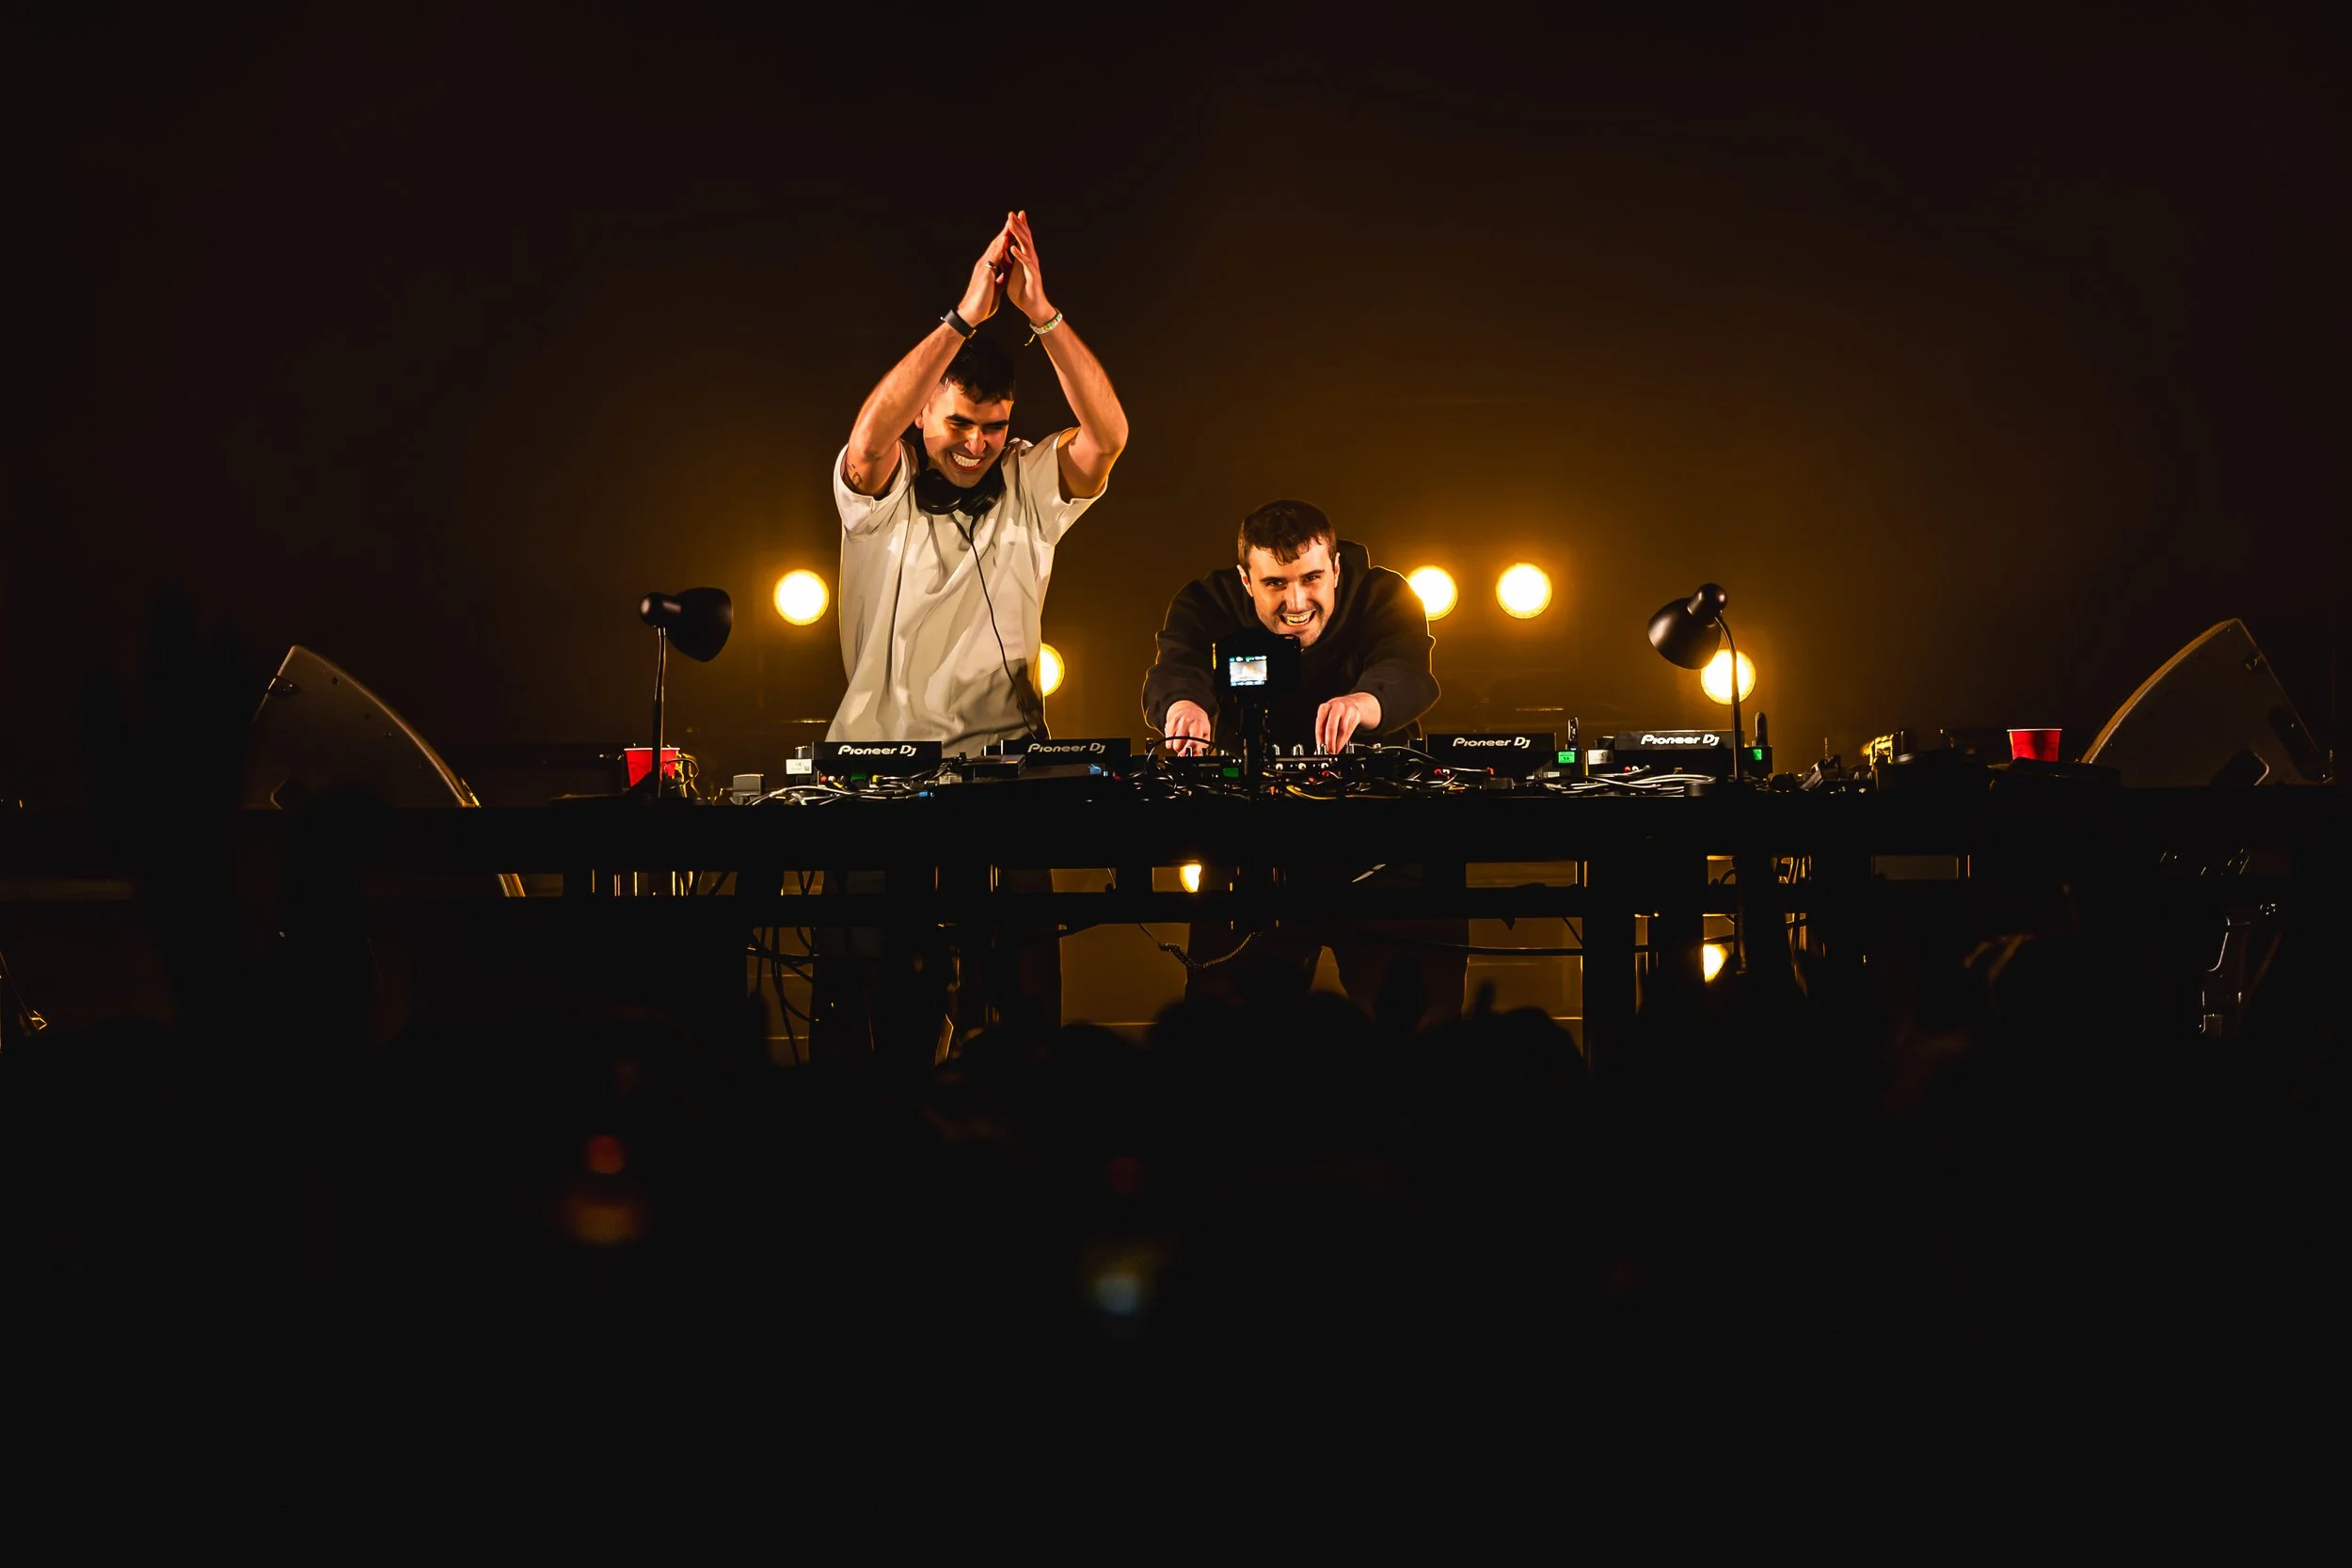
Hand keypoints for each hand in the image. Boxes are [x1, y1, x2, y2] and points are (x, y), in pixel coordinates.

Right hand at [956, 219, 1012, 325]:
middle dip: (1005, 231)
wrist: (971, 314)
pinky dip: (999, 250)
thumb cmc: (982, 303)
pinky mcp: (985, 276)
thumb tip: (1004, 275)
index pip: (998, 250)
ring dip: (1002, 235)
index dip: (1006, 239)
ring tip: (1010, 224)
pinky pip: (992, 259)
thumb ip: (999, 279)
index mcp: (988, 268)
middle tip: (1013, 218)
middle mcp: (984, 265)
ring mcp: (983, 269)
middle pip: (996, 244)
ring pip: (994, 248)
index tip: (1014, 228)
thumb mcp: (994, 288)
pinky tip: (1004, 242)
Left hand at [1005, 209, 1054, 326]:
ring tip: (1012, 225)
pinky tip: (1013, 247)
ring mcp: (1032, 267)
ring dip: (1019, 235)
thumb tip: (1003, 249)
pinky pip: (1026, 263)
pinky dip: (1019, 255)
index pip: (1021, 239)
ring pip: (1026, 247)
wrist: (1032, 307)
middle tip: (1012, 213)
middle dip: (1018, 225)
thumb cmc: (1023, 291)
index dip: (1017, 227)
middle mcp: (1030, 259)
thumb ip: (1008, 260)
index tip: (1012, 214)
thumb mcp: (1011, 273)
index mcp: (1024, 258)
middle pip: (1024, 239)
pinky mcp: (1032, 276)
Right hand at [1164, 699, 1212, 755]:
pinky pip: (1167, 738)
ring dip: (1177, 746)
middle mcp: (1186, 721)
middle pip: (1180, 744)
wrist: (1187, 707)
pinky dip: (1170, 741)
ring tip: (1182, 741)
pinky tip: (1176, 738)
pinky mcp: (1169, 723)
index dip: (1190, 750)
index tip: (1186, 755)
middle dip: (1182, 749)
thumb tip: (1196, 755)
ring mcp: (1176, 722)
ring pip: (1172, 743)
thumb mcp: (1205, 731)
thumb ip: (1202, 744)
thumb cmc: (1198, 721)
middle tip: (1186, 746)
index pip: (1193, 741)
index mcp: (1198, 723)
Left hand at [1315, 692, 1381, 753]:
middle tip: (1329, 751)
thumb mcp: (1326, 715)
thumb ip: (1323, 729)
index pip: (1320, 724)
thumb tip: (1321, 745)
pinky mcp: (1356, 716)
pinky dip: (1343, 741)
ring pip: (1342, 731)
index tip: (1320, 747)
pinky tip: (1340, 745)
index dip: (1320, 737)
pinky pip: (1349, 731)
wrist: (1352, 703)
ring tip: (1335, 750)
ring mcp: (1347, 711)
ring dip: (1338, 743)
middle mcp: (1337, 707)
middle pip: (1332, 727)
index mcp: (1325, 707)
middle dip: (1330, 742)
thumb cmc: (1335, 711)